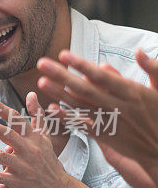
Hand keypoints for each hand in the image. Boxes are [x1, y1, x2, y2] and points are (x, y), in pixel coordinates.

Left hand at [0, 94, 72, 187]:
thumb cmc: (48, 159)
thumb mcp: (44, 136)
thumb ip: (37, 115)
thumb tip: (31, 93)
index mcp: (33, 138)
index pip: (17, 120)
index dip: (2, 110)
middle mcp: (28, 150)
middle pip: (10, 136)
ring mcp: (22, 166)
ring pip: (2, 158)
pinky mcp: (17, 181)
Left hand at [37, 50, 157, 175]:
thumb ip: (152, 69)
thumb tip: (138, 52)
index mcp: (132, 92)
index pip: (101, 76)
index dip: (81, 65)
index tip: (63, 54)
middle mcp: (118, 106)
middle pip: (84, 88)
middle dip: (61, 75)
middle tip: (41, 63)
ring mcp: (109, 122)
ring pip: (80, 106)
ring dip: (58, 94)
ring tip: (41, 82)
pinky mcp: (104, 135)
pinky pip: (81, 124)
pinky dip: (66, 117)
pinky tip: (50, 108)